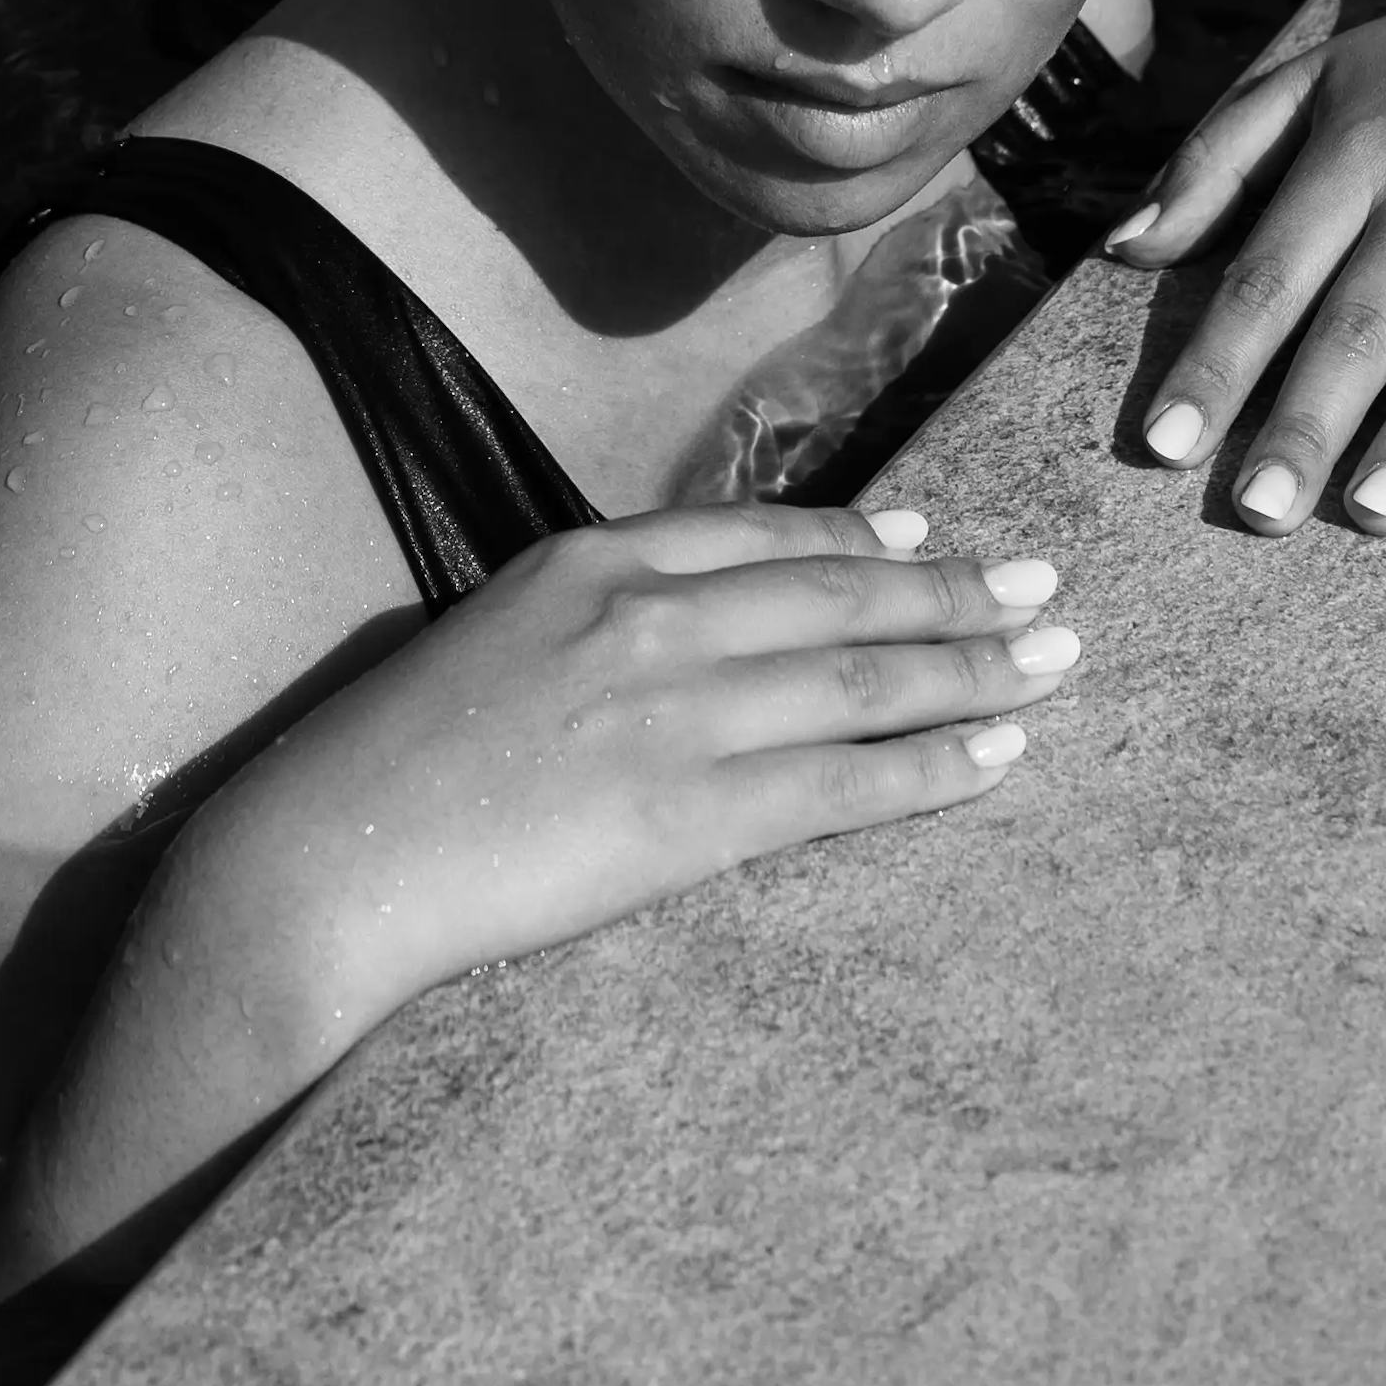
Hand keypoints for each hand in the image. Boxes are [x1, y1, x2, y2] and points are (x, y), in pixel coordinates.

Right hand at [197, 495, 1083, 1052]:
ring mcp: (678, 712)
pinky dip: (934, 764)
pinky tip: (994, 756)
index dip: (859, 533)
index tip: (928, 529)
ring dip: (974, 664)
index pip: (761, 535)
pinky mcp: (692, 814)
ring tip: (1054, 657)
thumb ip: (582, 621)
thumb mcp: (486, 642)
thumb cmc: (384, 766)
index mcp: (591, 562)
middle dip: (954, 587)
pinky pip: (847, 783)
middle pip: (840, 590)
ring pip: (865, 675)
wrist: (331, 856)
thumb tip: (663, 630)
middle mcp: (649, 615)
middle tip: (1042, 586)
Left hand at [1101, 0, 1385, 535]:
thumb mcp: (1310, 80)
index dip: (1213, 363)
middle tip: (1256, 513)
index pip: (1267, 276)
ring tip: (1375, 513)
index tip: (1162, 449)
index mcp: (1350, 157)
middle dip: (1304, 419)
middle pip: (1359, 320)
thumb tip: (1120, 252)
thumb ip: (1214, 164)